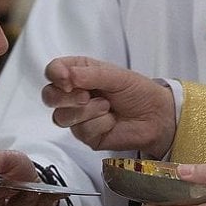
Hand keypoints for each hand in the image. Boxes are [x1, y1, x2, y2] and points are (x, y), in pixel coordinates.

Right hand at [43, 56, 175, 157]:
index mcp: (80, 73)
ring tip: (107, 107)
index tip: (67, 79)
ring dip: (87, 111)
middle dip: (66, 97)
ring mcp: (78, 116)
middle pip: (49, 96)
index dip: (55, 75)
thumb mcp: (116, 76)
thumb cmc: (139, 92)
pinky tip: (111, 120)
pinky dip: (99, 124)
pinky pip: (81, 131)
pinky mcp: (86, 135)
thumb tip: (67, 75)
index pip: (53, 71)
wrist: (156, 117)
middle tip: (86, 96)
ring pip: (61, 116)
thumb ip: (90, 74)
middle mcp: (75, 94)